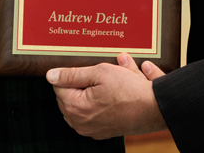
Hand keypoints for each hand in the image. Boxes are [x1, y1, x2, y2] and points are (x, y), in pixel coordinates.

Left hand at [48, 53, 166, 138]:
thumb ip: (72, 74)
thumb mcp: (100, 72)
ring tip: (108, 85)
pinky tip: (112, 97)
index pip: (59, 86)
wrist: (152, 109)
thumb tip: (51, 75)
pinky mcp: (101, 132)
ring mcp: (90, 130)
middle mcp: (79, 123)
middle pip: (68, 96)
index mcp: (74, 107)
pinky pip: (91, 114)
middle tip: (101, 76)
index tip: (87, 70)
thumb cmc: (128, 91)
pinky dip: (98, 104)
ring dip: (90, 93)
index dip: (72, 74)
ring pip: (80, 105)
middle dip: (81, 84)